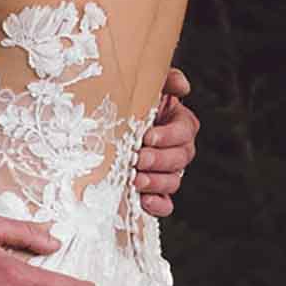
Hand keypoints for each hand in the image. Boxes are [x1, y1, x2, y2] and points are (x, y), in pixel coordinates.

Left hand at [134, 63, 199, 219]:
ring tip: (135, 179)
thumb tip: (183, 87)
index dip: (169, 135)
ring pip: (174, 181)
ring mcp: (167, 172)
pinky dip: (158, 204)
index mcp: (177, 122)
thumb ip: (164, 80)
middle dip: (159, 159)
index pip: (185, 130)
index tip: (147, 136)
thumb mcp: (142, 86)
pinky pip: (165, 204)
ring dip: (156, 181)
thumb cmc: (122, 101)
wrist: (100, 123)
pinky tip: (144, 200)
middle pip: (181, 158)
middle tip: (136, 158)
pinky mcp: (154, 193)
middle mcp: (176, 149)